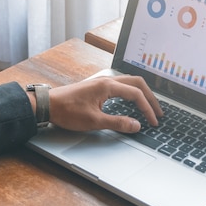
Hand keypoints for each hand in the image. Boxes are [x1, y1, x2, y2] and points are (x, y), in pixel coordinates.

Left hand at [48, 75, 162, 132]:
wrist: (47, 104)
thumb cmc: (67, 111)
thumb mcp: (94, 121)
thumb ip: (118, 123)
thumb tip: (137, 125)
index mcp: (108, 86)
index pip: (136, 94)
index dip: (147, 109)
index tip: (153, 122)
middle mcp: (107, 80)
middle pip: (137, 83)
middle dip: (150, 98)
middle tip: (158, 112)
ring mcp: (102, 82)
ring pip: (129, 83)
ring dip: (141, 94)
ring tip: (148, 108)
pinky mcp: (97, 86)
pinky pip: (121, 86)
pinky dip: (131, 93)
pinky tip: (132, 103)